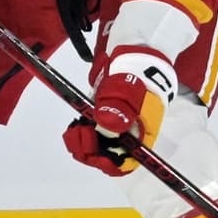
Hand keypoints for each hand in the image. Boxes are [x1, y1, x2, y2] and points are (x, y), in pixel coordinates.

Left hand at [62, 51, 174, 175]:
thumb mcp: (129, 88)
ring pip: (99, 147)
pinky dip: (83, 131)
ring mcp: (117, 128)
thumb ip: (118, 106)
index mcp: (142, 134)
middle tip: (77, 132)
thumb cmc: (138, 73)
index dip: (108, 162)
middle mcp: (130, 136)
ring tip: (75, 126)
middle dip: (90, 150)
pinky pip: (93, 134)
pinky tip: (76, 122)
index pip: (127, 162)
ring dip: (83, 141)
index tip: (91, 151)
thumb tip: (106, 123)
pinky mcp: (105, 119)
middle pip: (109, 157)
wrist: (135, 55)